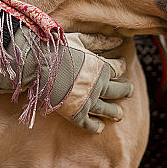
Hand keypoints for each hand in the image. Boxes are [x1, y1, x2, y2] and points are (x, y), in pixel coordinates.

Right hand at [0, 29, 132, 132]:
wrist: (37, 64)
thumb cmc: (58, 48)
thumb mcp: (81, 40)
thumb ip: (101, 41)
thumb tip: (120, 39)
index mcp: (101, 67)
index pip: (118, 68)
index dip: (121, 67)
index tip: (121, 66)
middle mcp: (98, 86)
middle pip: (118, 90)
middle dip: (125, 90)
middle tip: (129, 91)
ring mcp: (87, 101)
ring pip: (107, 110)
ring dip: (114, 112)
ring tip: (119, 115)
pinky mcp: (75, 114)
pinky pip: (89, 124)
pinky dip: (95, 127)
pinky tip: (100, 128)